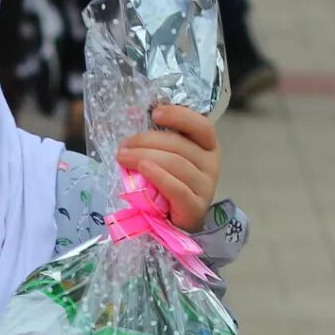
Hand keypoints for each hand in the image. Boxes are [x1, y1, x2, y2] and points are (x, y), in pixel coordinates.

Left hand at [117, 103, 220, 225]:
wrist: (176, 221)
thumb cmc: (169, 183)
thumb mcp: (168, 158)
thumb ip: (159, 141)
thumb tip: (133, 118)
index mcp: (207, 146)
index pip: (201, 125)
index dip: (179, 116)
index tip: (155, 113)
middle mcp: (211, 164)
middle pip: (180, 145)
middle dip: (147, 141)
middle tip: (123, 145)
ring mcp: (206, 186)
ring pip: (176, 164)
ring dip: (145, 157)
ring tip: (122, 157)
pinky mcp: (195, 206)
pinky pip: (177, 188)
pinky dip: (158, 176)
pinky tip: (142, 169)